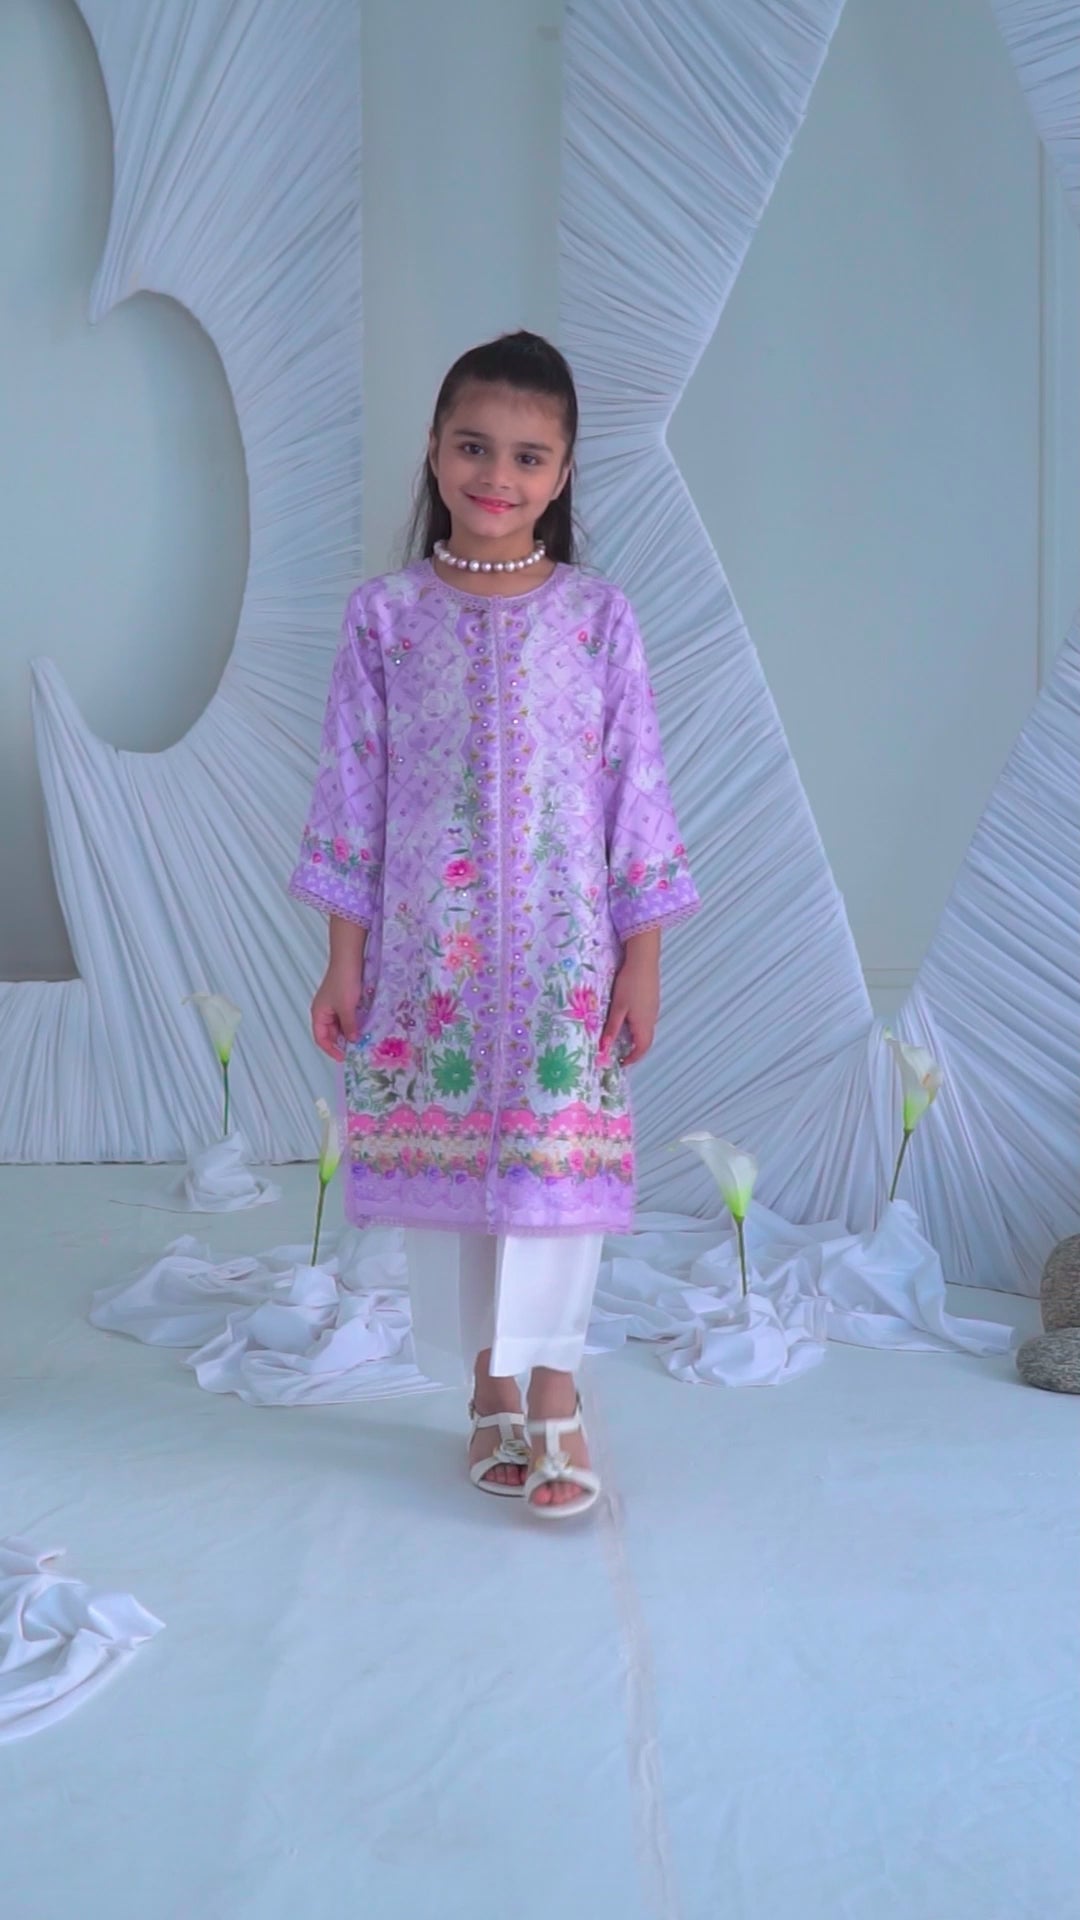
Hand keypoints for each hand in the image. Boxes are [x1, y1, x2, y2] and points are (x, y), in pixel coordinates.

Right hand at [311, 959, 364, 1061]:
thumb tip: (353, 1040)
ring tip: (360, 1039)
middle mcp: (323, 1010)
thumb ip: (349, 1026)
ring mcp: (332, 1004)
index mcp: (318, 1013)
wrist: (349, 959)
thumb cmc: (343, 982)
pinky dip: (352, 1023)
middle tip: (356, 1050)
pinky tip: (362, 1026)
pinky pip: (345, 1016)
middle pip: (330, 1032)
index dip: (331, 1049)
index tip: (344, 1057)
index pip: (321, 1038)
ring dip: (348, 1032)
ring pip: (339, 1025)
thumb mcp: (347, 1008)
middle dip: (341, 1042)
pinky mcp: (342, 999)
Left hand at [599, 935, 660, 1067]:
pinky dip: (637, 1025)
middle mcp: (651, 1019)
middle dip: (633, 1049)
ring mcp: (653, 1009)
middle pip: (645, 1041)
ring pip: (645, 1029)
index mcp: (643, 1024)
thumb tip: (605, 1048)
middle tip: (618, 1050)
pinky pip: (646, 1019)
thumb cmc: (629, 984)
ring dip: (635, 1036)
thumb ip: (611, 1029)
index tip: (620, 1062)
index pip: (641, 1049)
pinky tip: (626, 1017)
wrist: (643, 960)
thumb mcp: (617, 1008)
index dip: (632, 1058)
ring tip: (620, 1036)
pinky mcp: (652, 1000)